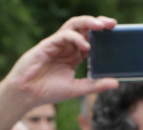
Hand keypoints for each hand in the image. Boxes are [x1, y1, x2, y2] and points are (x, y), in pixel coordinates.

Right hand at [4, 16, 119, 105]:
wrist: (26, 94)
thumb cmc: (48, 91)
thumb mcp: (77, 89)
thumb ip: (95, 85)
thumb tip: (116, 83)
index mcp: (73, 55)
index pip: (91, 40)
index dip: (102, 35)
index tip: (116, 33)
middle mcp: (66, 47)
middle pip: (84, 28)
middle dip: (98, 23)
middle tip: (112, 24)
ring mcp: (57, 44)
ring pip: (74, 25)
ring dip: (88, 23)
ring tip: (101, 26)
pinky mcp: (48, 44)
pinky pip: (63, 35)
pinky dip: (75, 38)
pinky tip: (85, 46)